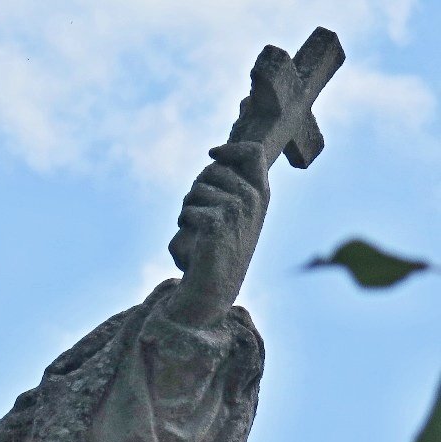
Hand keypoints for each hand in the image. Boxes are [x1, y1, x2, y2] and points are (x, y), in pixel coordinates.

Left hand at [166, 142, 269, 326]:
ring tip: (195, 227)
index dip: (229, 149)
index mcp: (262, 194)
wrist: (214, 287)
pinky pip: (189, 209)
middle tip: (196, 209)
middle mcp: (253, 199)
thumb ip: (231, 187)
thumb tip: (214, 158)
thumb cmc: (219, 250)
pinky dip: (184, 221)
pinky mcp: (217, 223)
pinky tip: (192, 237)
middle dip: (197, 186)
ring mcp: (237, 210)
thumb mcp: (234, 215)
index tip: (212, 153)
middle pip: (213, 169)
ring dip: (187, 206)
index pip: (253, 153)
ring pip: (197, 189)